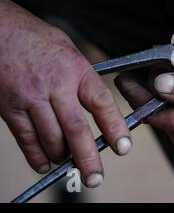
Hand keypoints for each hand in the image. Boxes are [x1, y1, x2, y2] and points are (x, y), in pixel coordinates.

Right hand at [0, 0, 130, 186]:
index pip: (101, 103)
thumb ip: (83, 77)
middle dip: (88, 157)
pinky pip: (25, 138)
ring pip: (50, 138)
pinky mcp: (8, 107)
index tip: (123, 146)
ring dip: (62, 157)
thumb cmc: (35, 37)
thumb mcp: (69, 50)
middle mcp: (54, 86)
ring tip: (71, 165)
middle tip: (96, 176)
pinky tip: (45, 164)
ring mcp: (29, 98)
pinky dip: (36, 155)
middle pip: (76, 129)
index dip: (115, 127)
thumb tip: (97, 102)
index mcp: (75, 70)